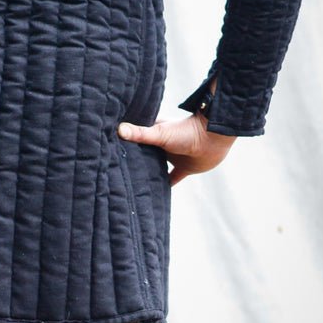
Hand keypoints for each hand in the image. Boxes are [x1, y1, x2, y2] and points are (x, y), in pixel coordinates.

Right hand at [118, 113, 235, 185]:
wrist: (213, 138)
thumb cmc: (186, 131)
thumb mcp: (160, 133)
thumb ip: (140, 133)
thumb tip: (118, 129)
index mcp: (154, 133)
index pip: (135, 138)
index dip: (124, 143)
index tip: (109, 150)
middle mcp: (162, 145)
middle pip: (144, 154)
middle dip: (134, 160)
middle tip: (116, 169)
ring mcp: (173, 157)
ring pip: (156, 167)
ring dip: (148, 172)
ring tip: (131, 182)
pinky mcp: (184, 168)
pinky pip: (172, 178)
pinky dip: (165, 184)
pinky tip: (155, 193)